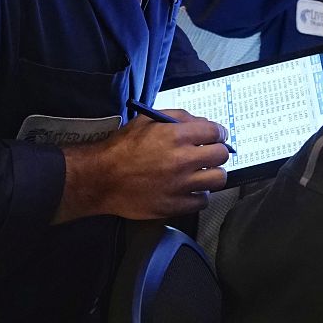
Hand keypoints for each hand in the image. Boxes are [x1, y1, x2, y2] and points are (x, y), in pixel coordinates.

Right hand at [55, 110, 230, 221]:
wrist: (101, 178)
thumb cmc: (121, 149)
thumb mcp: (147, 121)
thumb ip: (178, 117)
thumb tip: (201, 123)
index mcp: (176, 136)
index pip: (216, 132)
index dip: (218, 133)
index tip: (216, 137)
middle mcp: (182, 160)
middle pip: (221, 155)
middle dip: (217, 152)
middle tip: (209, 154)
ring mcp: (180, 185)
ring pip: (218, 179)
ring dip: (212, 174)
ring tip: (202, 173)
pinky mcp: (175, 205)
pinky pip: (203, 201)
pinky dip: (199, 195)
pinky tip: (190, 189)